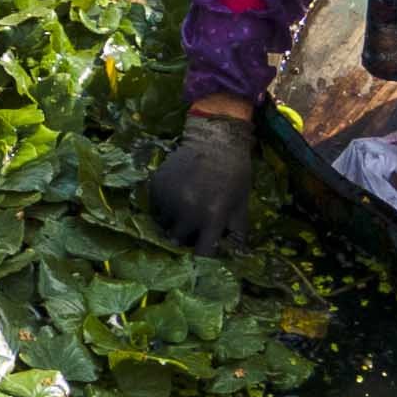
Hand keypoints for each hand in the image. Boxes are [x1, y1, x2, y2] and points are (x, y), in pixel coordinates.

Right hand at [144, 108, 255, 254]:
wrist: (214, 139)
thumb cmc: (235, 173)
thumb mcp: (241, 204)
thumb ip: (237, 233)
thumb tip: (237, 257)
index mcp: (212, 217)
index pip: (202, 254)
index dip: (201, 257)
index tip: (201, 254)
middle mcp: (188, 211)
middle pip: (177, 240)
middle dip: (185, 237)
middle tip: (192, 226)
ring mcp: (170, 198)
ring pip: (164, 224)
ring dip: (173, 221)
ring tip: (184, 207)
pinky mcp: (157, 185)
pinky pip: (156, 206)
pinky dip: (164, 205)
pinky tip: (176, 193)